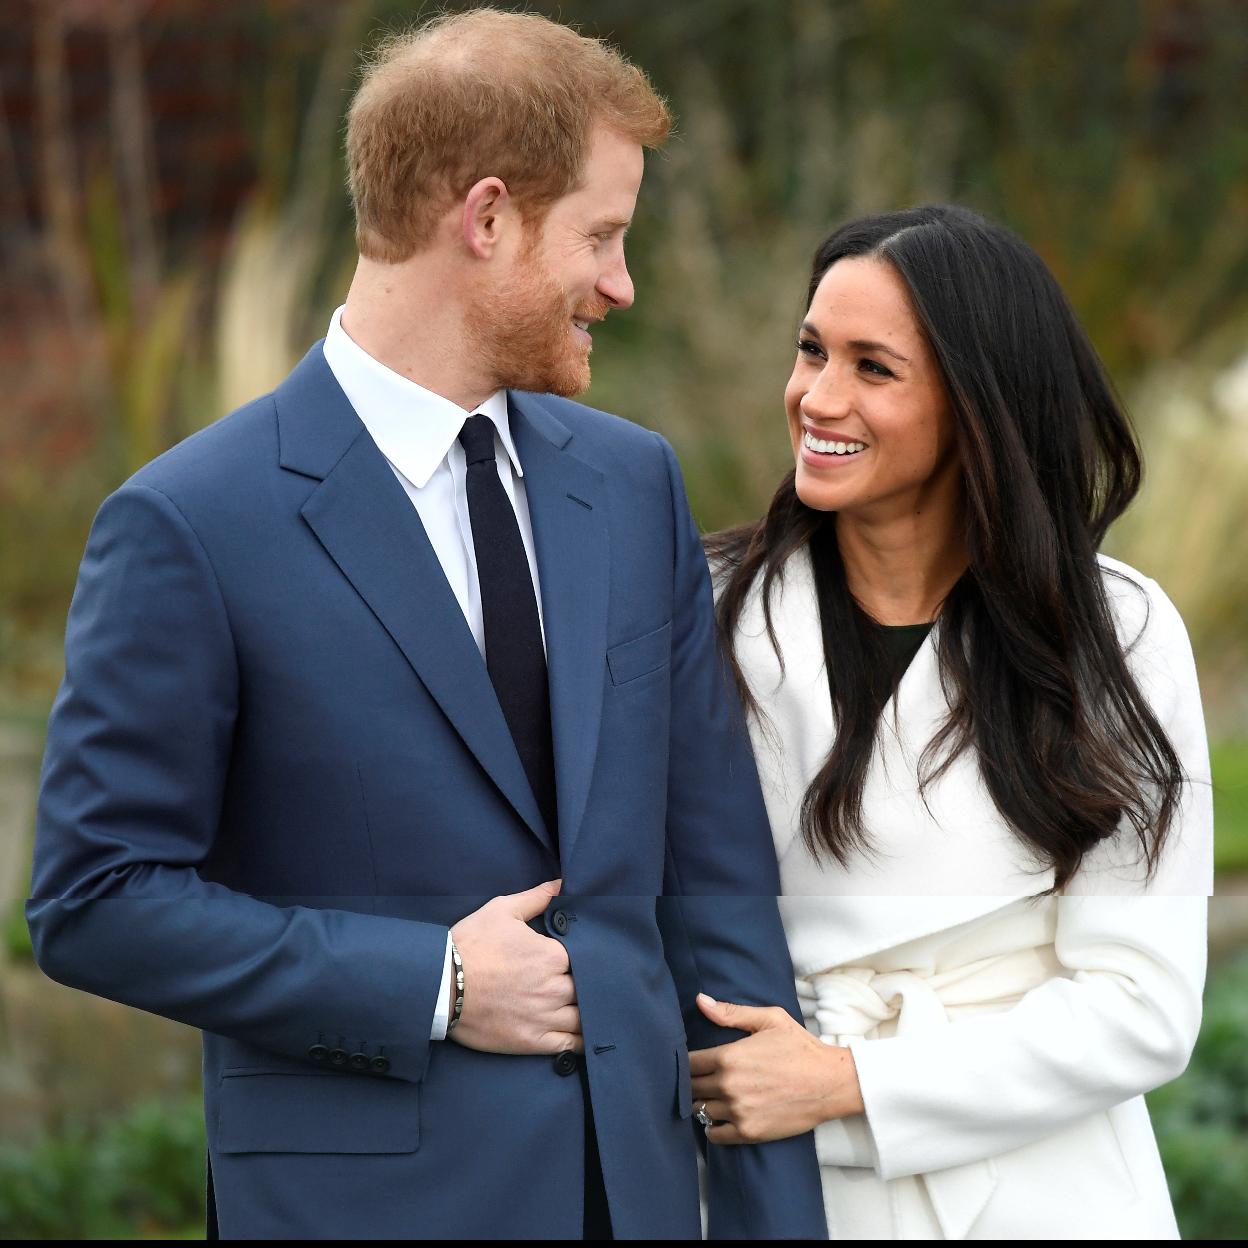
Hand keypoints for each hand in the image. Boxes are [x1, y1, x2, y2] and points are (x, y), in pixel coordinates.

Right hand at [449, 880, 581, 1054]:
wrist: (440, 985)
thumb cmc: (471, 945)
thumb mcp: (502, 910)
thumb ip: (536, 897)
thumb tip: (561, 883)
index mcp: (553, 955)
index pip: (585, 957)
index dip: (584, 957)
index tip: (578, 958)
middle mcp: (554, 987)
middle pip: (586, 988)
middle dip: (587, 984)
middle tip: (586, 982)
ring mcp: (544, 1017)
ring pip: (583, 1018)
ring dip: (589, 1012)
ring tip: (591, 1009)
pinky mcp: (532, 1041)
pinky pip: (570, 1045)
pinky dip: (582, 1042)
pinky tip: (587, 1035)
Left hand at [688, 992, 863, 1144]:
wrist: (830, 1083)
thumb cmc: (800, 1047)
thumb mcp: (769, 1019)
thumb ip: (730, 1012)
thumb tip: (699, 1000)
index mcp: (729, 1057)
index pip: (689, 1063)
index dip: (686, 1062)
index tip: (692, 1061)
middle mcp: (728, 1086)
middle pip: (691, 1088)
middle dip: (692, 1082)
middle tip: (700, 1079)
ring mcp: (738, 1112)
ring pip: (700, 1110)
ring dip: (702, 1103)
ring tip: (710, 1096)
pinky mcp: (749, 1132)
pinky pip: (714, 1135)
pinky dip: (712, 1127)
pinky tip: (719, 1117)